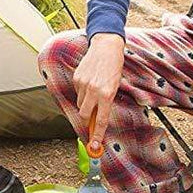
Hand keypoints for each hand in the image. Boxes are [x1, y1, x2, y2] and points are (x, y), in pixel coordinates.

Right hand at [74, 33, 124, 149]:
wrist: (106, 46)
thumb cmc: (114, 66)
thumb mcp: (116, 86)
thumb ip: (106, 102)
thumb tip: (97, 118)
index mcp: (107, 94)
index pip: (100, 120)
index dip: (97, 135)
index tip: (94, 145)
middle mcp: (94, 90)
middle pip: (84, 115)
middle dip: (86, 120)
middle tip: (90, 120)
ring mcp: (83, 84)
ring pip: (80, 104)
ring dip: (85, 104)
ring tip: (94, 92)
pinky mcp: (76, 78)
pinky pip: (77, 92)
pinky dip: (82, 92)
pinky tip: (90, 82)